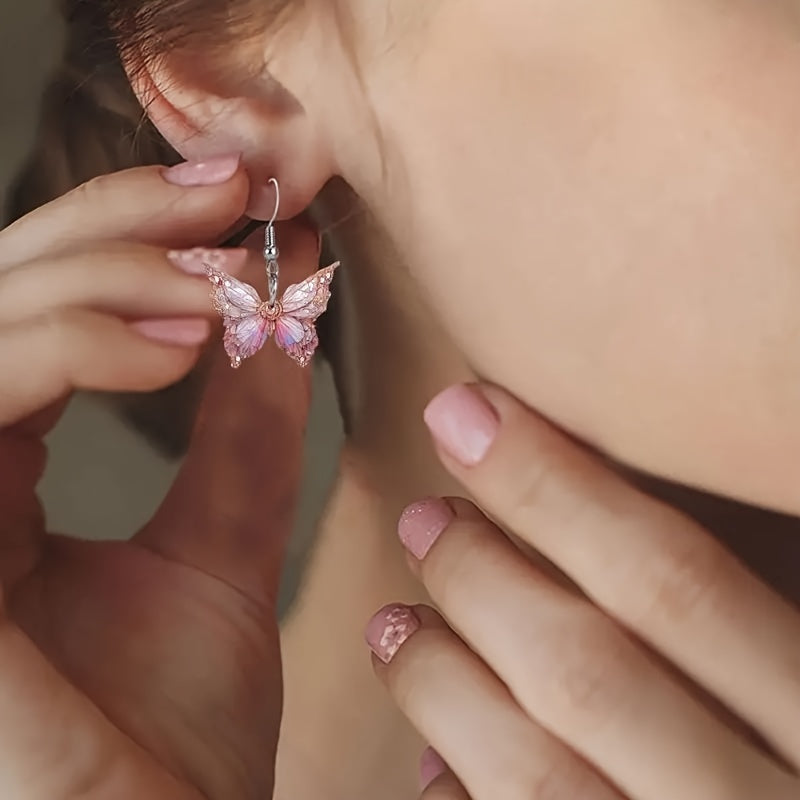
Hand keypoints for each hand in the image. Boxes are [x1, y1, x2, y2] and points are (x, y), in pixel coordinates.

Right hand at [0, 160, 313, 798]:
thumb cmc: (177, 740)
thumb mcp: (219, 560)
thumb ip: (239, 446)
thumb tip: (276, 334)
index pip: (31, 318)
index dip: (120, 241)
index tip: (234, 209)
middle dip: (112, 226)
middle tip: (229, 202)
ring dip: (101, 277)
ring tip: (218, 285)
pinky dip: (70, 350)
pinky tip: (179, 346)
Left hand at [366, 384, 799, 799]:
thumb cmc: (792, 752)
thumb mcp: (798, 676)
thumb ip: (748, 625)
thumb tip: (611, 541)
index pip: (675, 580)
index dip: (555, 487)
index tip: (469, 415)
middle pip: (588, 672)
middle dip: (484, 577)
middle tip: (424, 516)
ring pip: (535, 777)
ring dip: (444, 684)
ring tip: (395, 624)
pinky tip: (431, 764)